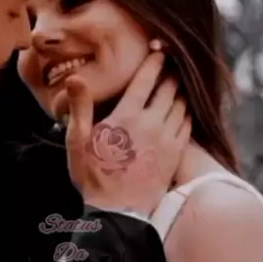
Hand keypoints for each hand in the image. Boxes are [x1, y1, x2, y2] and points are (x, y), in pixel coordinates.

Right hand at [60, 51, 189, 216]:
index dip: (154, 61)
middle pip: (169, 88)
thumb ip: (80, 107)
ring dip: (180, 91)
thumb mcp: (77, 142)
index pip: (147, 79)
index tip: (159, 49)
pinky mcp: (176, 154)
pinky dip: (187, 113)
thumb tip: (74, 77)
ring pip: (182, 105)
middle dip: (171, 72)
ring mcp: (167, 139)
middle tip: (172, 62)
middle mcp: (152, 123)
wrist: (119, 212)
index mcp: (127, 116)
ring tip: (178, 83)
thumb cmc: (94, 176)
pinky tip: (183, 110)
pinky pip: (188, 125)